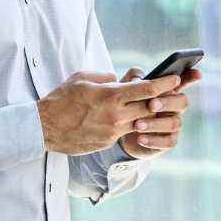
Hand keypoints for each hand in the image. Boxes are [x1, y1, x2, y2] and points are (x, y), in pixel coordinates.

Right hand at [37, 69, 182, 154]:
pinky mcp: (107, 142)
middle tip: (173, 92)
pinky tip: (128, 119)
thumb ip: (105, 77)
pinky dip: (129, 124)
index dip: (165, 84)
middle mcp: (116, 115)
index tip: (176, 78)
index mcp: (111, 96)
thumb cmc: (61, 99)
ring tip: (152, 106)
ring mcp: (112, 131)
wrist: (44, 128)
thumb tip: (119, 80)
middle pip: (149, 107)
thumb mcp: (82, 78)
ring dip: (148, 114)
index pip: (147, 89)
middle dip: (163, 99)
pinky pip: (124, 131)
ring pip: (141, 122)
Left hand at [117, 67, 201, 159]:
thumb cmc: (128, 103)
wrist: (122, 130)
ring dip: (155, 124)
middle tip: (151, 104)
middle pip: (182, 102)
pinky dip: (154, 140)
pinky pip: (168, 142)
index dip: (192, 77)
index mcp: (167, 91)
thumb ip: (133, 79)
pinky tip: (140, 138)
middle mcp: (175, 107)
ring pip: (174, 123)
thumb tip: (138, 78)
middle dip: (167, 102)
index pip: (183, 81)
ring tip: (137, 125)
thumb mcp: (127, 88)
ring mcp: (172, 124)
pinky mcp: (168, 141)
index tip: (197, 73)